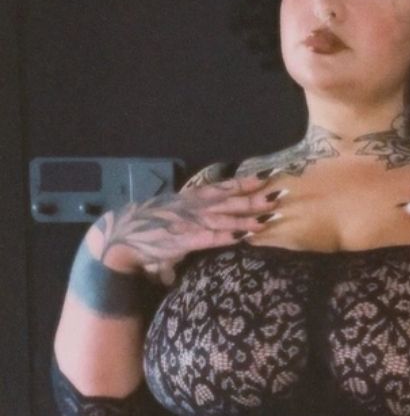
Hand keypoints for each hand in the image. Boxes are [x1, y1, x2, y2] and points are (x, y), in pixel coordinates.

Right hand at [89, 171, 286, 277]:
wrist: (123, 235)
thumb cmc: (150, 229)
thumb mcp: (176, 217)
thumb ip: (196, 218)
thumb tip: (213, 223)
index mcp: (192, 198)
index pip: (224, 187)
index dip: (246, 182)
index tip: (267, 176)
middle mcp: (194, 206)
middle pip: (231, 200)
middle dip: (256, 197)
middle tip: (279, 193)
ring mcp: (190, 222)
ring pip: (226, 217)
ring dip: (249, 217)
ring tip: (270, 215)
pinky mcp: (185, 239)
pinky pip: (212, 237)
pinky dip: (229, 235)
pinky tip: (245, 235)